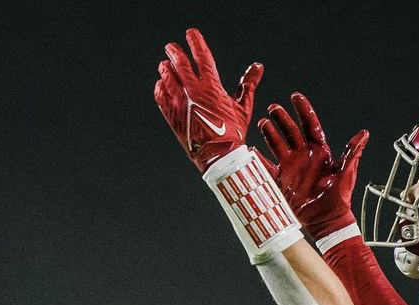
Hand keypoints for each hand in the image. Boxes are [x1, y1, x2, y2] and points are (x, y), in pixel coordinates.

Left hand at [154, 28, 261, 172]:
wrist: (218, 156)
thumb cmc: (232, 133)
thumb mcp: (243, 107)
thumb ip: (248, 84)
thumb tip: (257, 66)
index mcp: (211, 87)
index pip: (201, 56)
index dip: (195, 42)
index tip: (191, 33)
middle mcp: (192, 91)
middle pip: (178, 62)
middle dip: (174, 51)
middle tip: (171, 47)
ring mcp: (179, 102)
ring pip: (166, 76)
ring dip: (166, 68)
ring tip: (166, 64)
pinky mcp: (171, 114)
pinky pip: (160, 94)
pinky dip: (161, 86)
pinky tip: (163, 85)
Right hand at [258, 92, 368, 239]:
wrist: (327, 220)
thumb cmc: (339, 198)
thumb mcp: (347, 173)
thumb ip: (353, 152)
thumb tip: (364, 133)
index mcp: (320, 151)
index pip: (310, 125)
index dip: (303, 110)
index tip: (295, 96)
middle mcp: (304, 155)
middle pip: (290, 131)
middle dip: (282, 118)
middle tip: (273, 108)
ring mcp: (291, 166)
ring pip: (277, 144)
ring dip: (270, 133)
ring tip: (263, 123)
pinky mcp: (281, 180)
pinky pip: (266, 166)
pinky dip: (258, 159)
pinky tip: (251, 150)